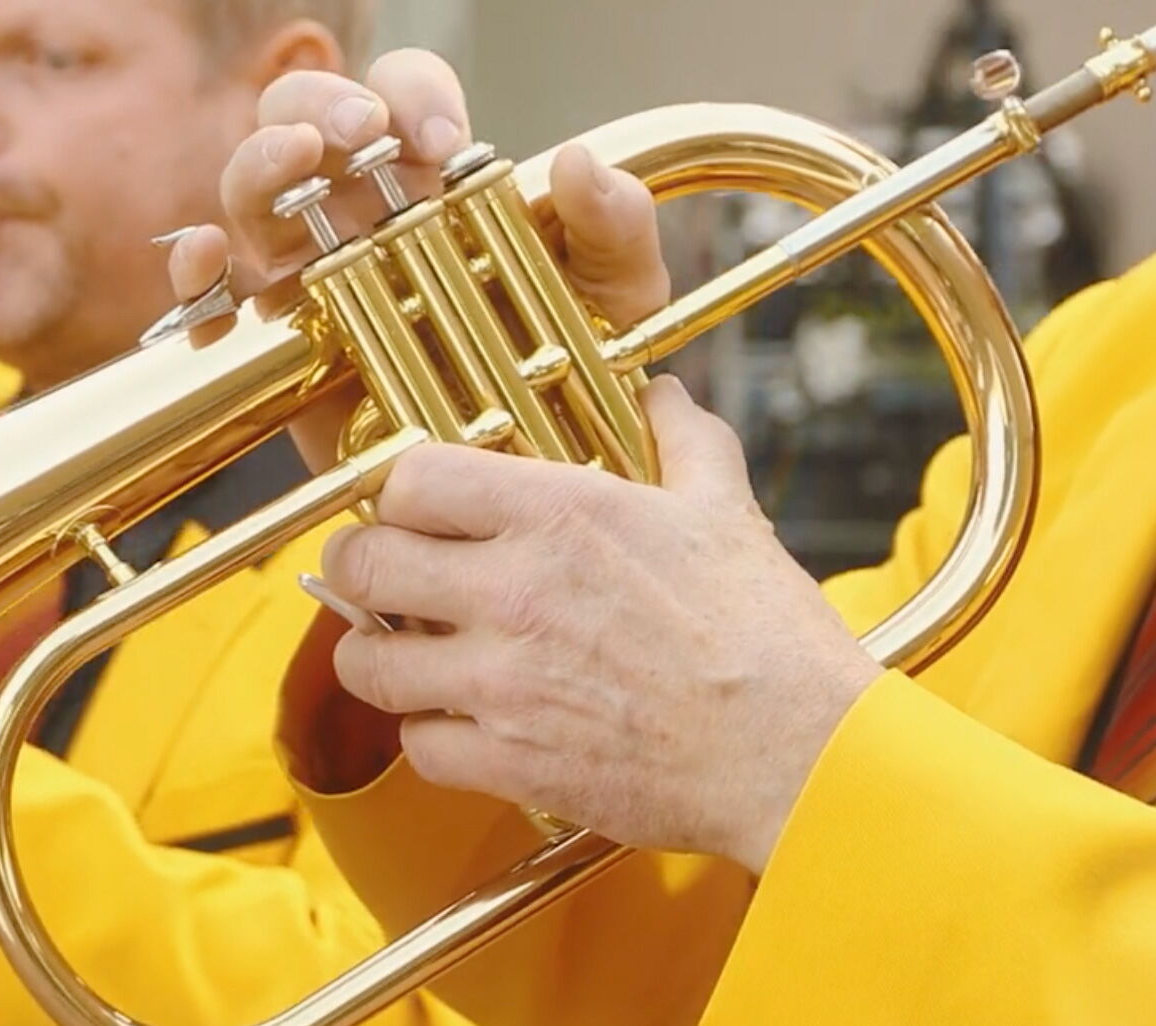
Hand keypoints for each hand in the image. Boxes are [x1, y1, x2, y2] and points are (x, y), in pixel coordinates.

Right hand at [165, 49, 670, 469]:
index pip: (399, 90)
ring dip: (262, 160)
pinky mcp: (278, 342)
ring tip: (298, 164)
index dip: (409, 94)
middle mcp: (359, 208)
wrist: (539, 467)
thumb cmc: (579, 364)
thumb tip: (577, 161)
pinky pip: (212, 297)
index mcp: (434, 174)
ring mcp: (308, 271)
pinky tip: (210, 261)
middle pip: (302, 113)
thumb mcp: (619, 293)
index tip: (441, 142)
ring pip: (250, 188)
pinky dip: (195, 273)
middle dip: (322, 103)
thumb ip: (614, 226)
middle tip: (363, 135)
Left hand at [316, 377, 881, 873]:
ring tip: (405, 654)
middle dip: (359, 568)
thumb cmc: (765, 633)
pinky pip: (419, 746)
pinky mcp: (510, 762)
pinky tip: (460, 723)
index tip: (408, 510)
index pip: (412, 479)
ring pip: (370, 664)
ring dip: (379, 657)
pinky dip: (430, 736)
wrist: (797, 752)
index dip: (399, 492)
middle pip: (365, 565)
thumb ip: (683, 439)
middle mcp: (514, 590)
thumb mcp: (724, 508)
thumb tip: (664, 394)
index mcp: (558, 512)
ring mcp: (503, 682)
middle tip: (377, 576)